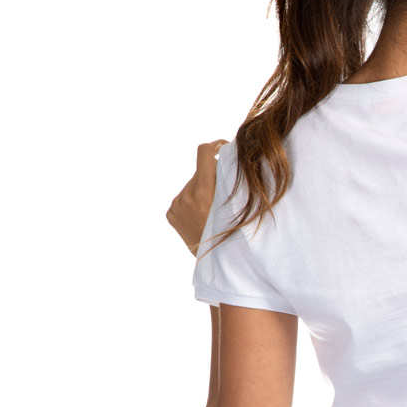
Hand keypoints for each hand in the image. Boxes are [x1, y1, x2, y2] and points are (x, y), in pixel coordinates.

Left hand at [167, 139, 226, 255]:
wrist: (214, 261)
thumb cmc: (232, 233)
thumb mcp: (235, 205)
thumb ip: (229, 181)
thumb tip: (228, 156)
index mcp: (202, 191)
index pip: (204, 153)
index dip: (215, 145)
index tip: (223, 147)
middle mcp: (185, 196)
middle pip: (200, 173)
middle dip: (211, 178)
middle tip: (222, 196)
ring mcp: (176, 205)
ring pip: (192, 187)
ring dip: (202, 192)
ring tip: (211, 213)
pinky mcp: (171, 213)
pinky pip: (184, 199)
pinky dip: (193, 203)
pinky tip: (200, 217)